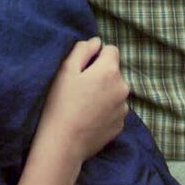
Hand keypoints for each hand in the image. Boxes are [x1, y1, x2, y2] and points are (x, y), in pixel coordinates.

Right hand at [33, 38, 128, 164]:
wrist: (64, 143)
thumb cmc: (61, 103)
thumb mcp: (66, 69)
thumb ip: (83, 49)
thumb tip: (96, 42)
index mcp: (110, 71)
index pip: (112, 50)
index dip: (96, 55)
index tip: (83, 68)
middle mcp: (123, 87)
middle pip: (114, 72)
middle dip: (101, 74)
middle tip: (81, 88)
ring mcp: (123, 108)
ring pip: (115, 91)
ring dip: (105, 92)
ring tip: (85, 105)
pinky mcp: (121, 125)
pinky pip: (115, 109)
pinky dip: (106, 109)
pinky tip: (90, 117)